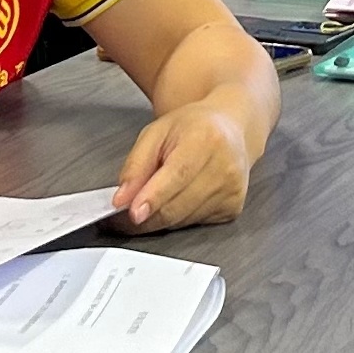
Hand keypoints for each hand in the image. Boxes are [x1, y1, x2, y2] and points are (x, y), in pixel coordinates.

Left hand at [114, 100, 255, 232]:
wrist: (230, 129)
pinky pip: (194, 224)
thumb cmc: (192, 128)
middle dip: (146, 216)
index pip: (177, 175)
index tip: (133, 213)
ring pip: (182, 220)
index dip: (153, 197)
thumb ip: (136, 165)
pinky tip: (175, 200)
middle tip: (121, 218)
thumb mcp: (155, 133)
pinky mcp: (232, 209)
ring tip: (148, 204)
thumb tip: (122, 198)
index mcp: (205, 139)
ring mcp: (231, 191)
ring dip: (159, 219)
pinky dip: (177, 219)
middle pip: (177, 206)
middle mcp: (224, 166)